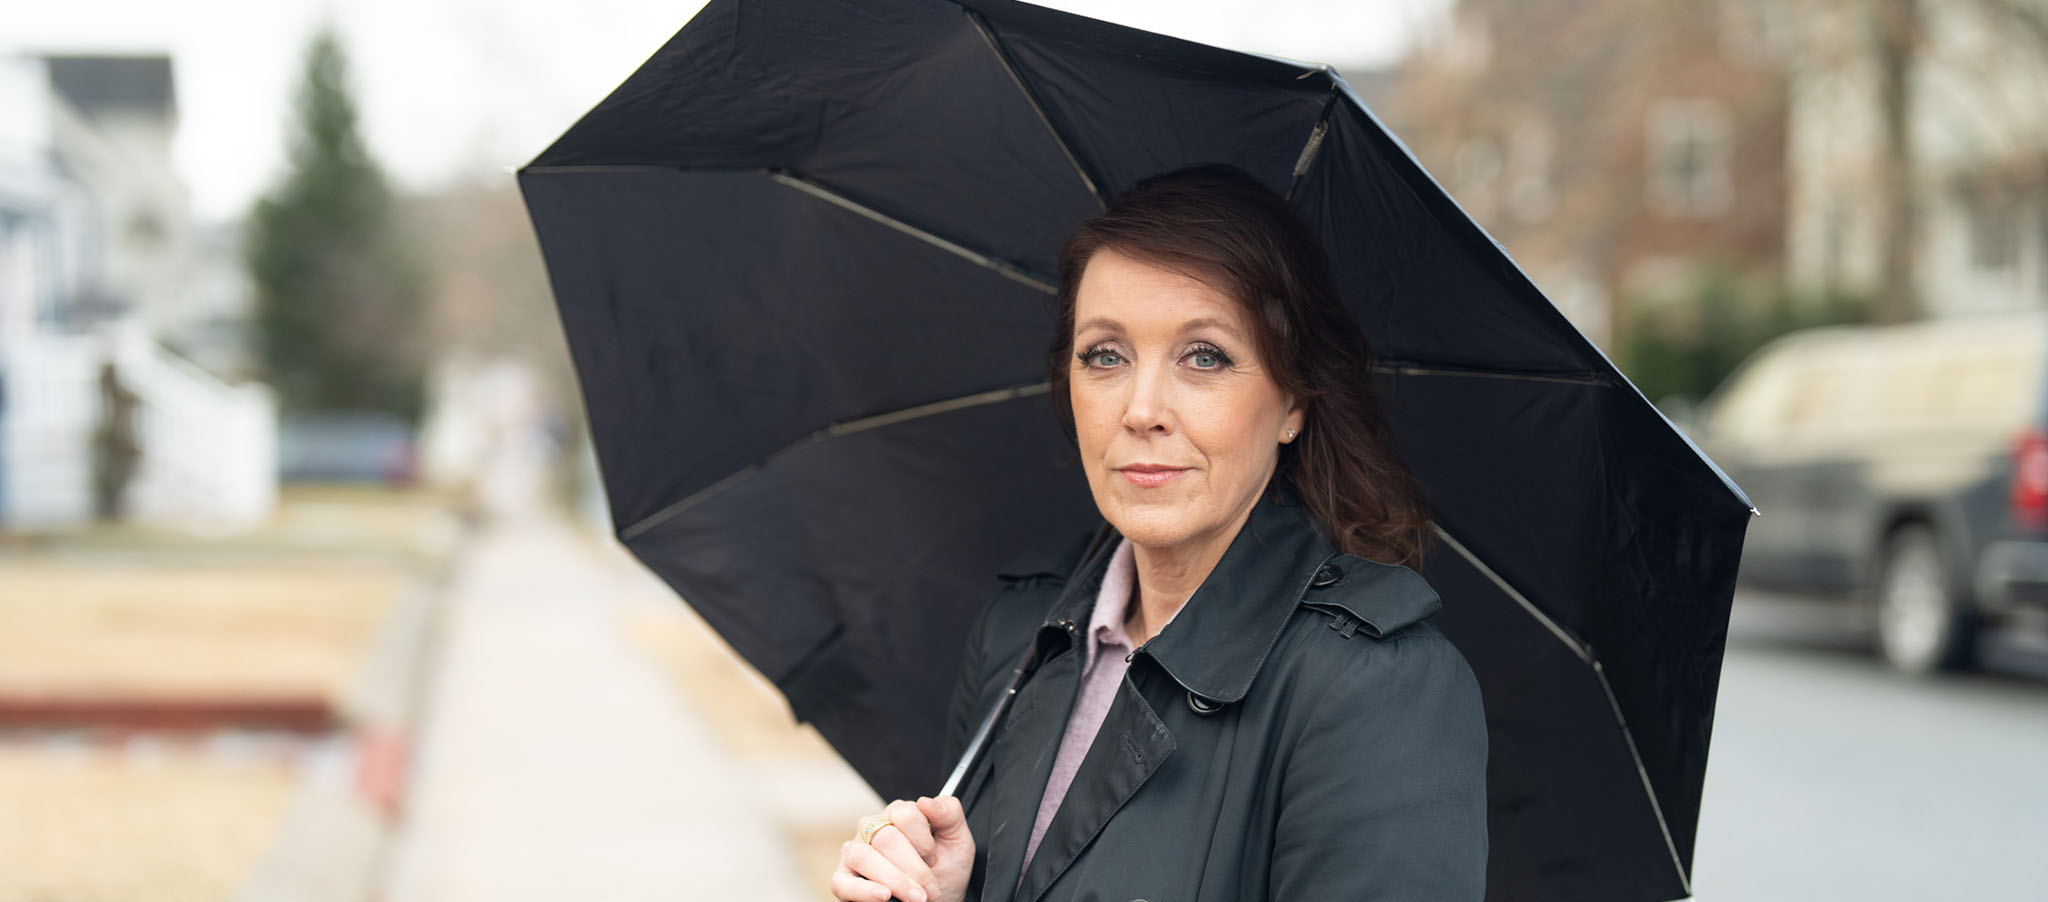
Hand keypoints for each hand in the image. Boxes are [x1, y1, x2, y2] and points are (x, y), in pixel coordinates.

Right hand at [830, 796, 974, 901]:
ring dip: (895, 881)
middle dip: (914, 869)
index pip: (904, 814)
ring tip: (916, 898)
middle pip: (886, 838)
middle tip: (930, 888)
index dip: (923, 840)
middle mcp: (872, 828)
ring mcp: (855, 852)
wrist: (940, 900)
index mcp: (898, 814)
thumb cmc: (945, 870)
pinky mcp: (843, 878)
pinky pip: (842, 882)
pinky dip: (863, 891)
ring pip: (864, 857)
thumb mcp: (958, 841)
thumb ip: (949, 814)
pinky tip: (883, 896)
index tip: (934, 858)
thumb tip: (926, 802)